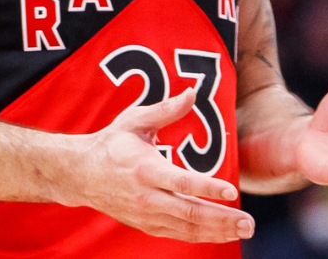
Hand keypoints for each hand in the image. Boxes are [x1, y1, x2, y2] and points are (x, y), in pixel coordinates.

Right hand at [61, 89, 254, 242]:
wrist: (80, 174)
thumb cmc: (111, 143)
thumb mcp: (135, 120)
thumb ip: (166, 109)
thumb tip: (192, 92)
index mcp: (146, 170)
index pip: (182, 182)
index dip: (208, 188)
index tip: (232, 191)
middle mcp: (147, 197)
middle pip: (189, 212)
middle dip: (222, 219)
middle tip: (248, 223)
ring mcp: (146, 215)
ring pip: (186, 228)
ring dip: (217, 231)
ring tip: (242, 230)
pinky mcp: (146, 224)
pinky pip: (177, 234)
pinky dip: (200, 236)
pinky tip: (221, 234)